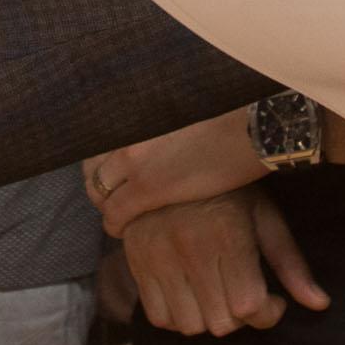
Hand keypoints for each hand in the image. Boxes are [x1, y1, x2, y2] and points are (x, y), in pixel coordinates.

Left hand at [84, 107, 266, 235]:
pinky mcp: (147, 188)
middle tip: (112, 200)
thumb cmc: (229, 119)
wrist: (250, 129)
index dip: (102, 167)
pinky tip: (122, 231)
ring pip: (100, 193)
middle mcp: (127, 137)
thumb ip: (158, 126)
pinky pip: (114, 213)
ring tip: (119, 217)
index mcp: (136, 117)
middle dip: (100, 187)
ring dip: (106, 206)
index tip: (113, 178)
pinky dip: (114, 225)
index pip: (100, 147)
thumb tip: (156, 137)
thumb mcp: (180, 113)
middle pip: (94, 169)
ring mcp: (133, 162)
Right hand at [119, 188, 327, 334]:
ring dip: (211, 319)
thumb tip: (321, 304)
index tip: (273, 302)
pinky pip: (160, 318)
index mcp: (226, 233)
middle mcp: (189, 248)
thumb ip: (290, 263)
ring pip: (190, 325)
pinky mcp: (137, 263)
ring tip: (219, 295)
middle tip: (245, 296)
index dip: (267, 314)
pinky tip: (193, 297)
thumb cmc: (227, 189)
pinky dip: (180, 319)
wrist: (167, 158)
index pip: (248, 305)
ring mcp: (158, 257)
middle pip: (221, 322)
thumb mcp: (264, 215)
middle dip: (242, 317)